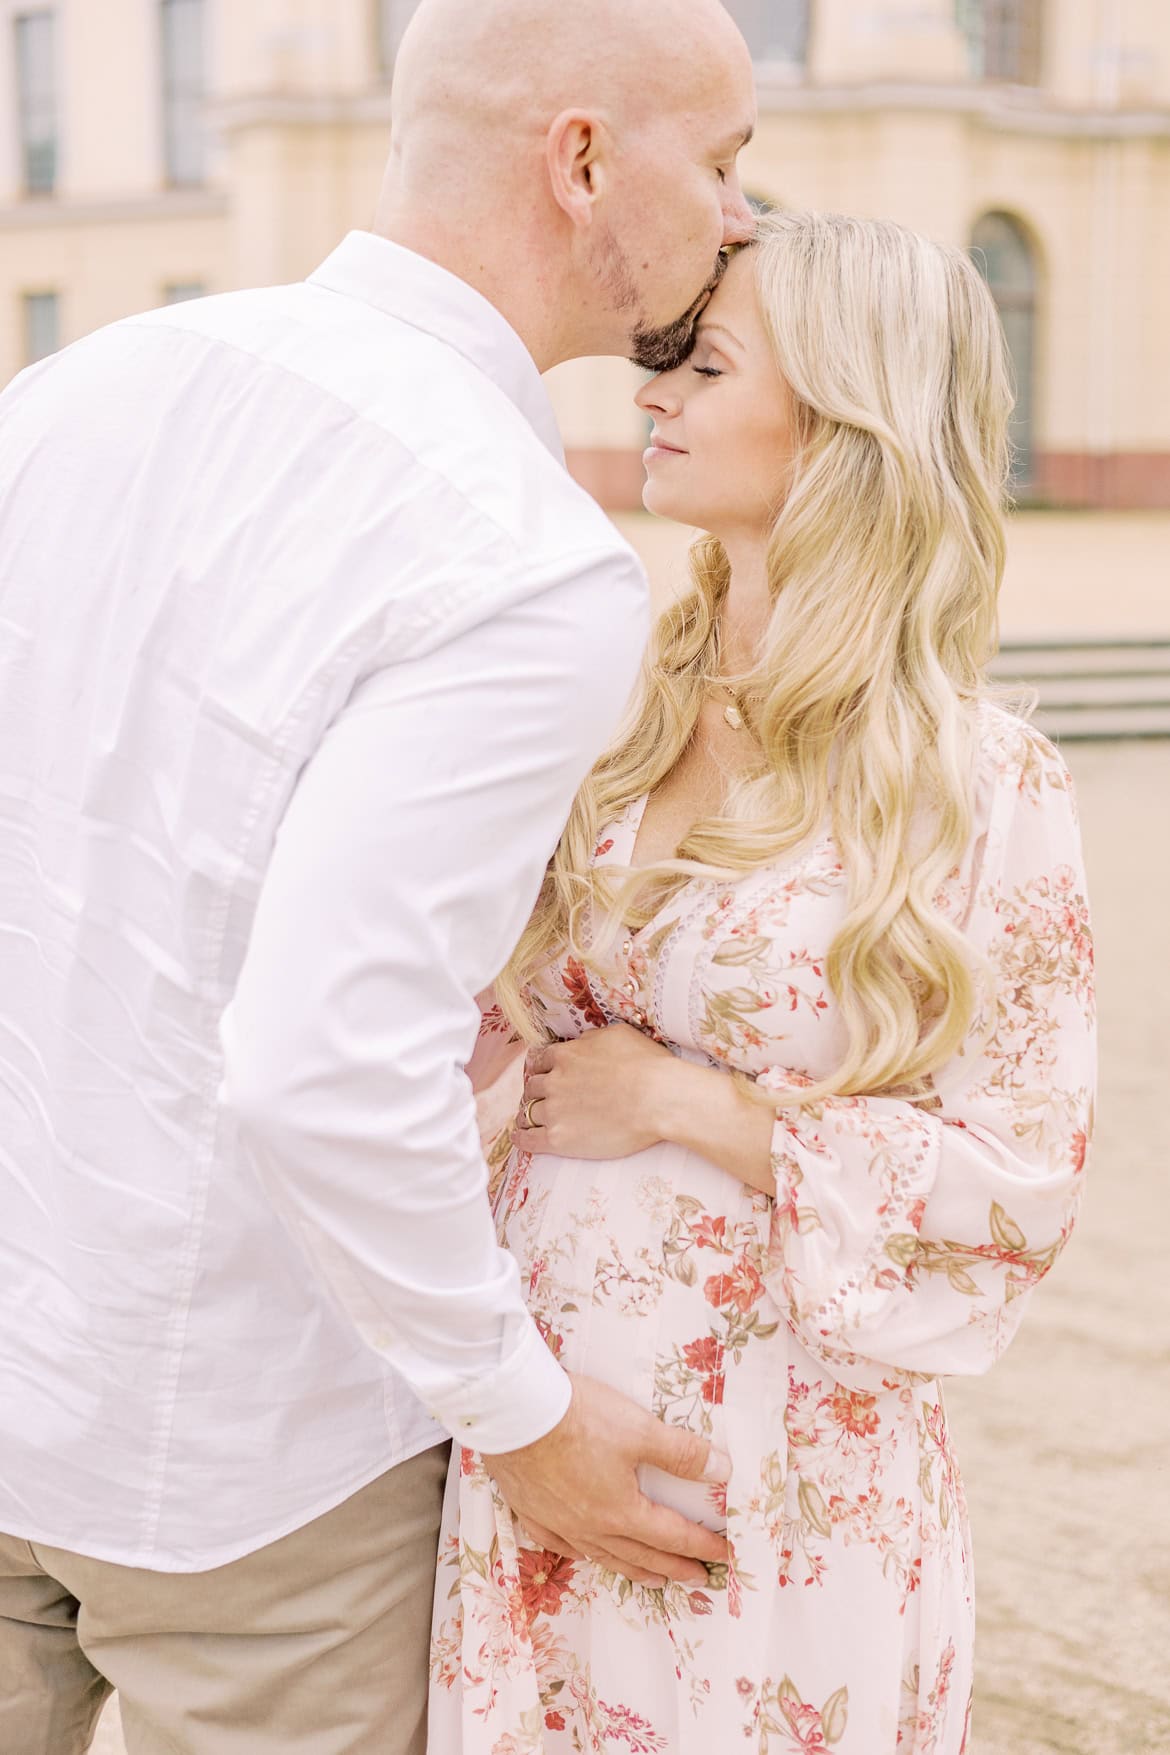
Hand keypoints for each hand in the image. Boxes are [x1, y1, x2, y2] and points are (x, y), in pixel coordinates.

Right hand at [482, 1373, 729, 1586]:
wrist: (514, 1413)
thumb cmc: (577, 1418)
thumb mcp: (639, 1429)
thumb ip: (682, 1453)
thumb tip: (722, 1470)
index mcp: (620, 1510)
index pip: (671, 1535)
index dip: (701, 1545)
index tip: (723, 1556)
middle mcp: (590, 1526)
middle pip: (640, 1553)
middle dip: (673, 1566)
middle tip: (697, 1579)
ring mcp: (558, 1521)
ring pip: (602, 1555)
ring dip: (633, 1569)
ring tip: (652, 1580)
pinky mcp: (531, 1509)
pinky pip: (559, 1544)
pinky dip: (579, 1553)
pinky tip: (583, 1553)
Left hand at [514, 1023, 674, 1158]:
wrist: (658, 1098)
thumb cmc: (646, 1064)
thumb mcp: (618, 1035)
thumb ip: (592, 1038)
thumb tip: (583, 1041)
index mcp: (565, 1055)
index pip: (541, 1062)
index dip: (543, 1070)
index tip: (545, 1076)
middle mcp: (553, 1081)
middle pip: (532, 1087)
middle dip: (536, 1092)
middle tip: (543, 1100)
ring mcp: (554, 1110)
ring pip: (527, 1112)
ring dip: (528, 1115)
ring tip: (529, 1121)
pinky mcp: (558, 1138)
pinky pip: (528, 1139)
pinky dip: (521, 1138)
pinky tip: (519, 1138)